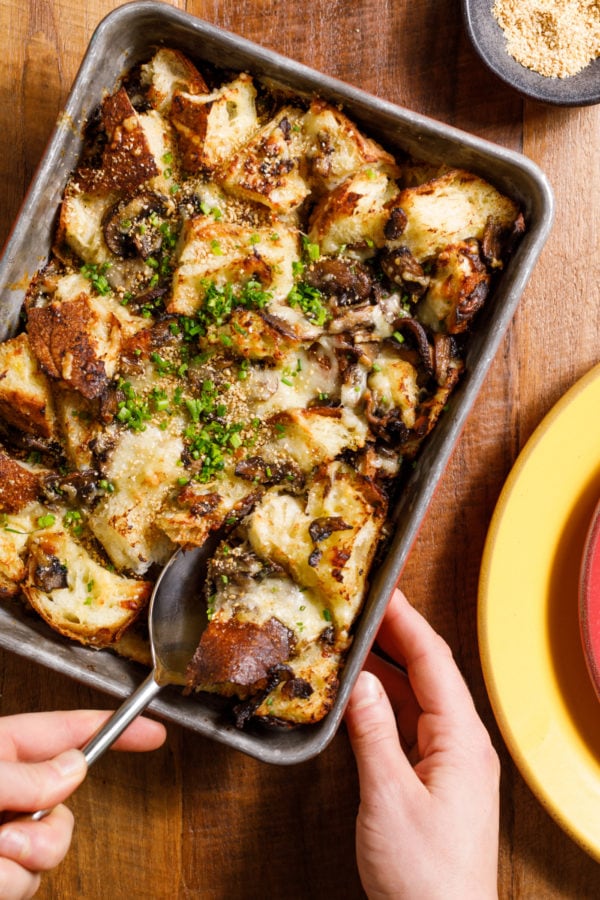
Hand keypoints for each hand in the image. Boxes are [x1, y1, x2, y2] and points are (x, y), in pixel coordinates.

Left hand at [0, 709, 165, 899]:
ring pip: (50, 851)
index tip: (153, 733)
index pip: (69, 731)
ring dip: (21, 863)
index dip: (115, 728)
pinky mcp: (1, 872)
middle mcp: (9, 793)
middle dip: (47, 834)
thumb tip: (75, 769)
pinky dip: (5, 885)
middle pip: (65, 806)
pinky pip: (26, 883)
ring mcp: (6, 834)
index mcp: (1, 751)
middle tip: (9, 837)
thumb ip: (26, 777)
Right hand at [345, 589, 498, 899]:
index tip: (383, 592)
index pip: (433, 661)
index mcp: (461, 739)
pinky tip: (360, 695)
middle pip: (428, 673)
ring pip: (416, 698)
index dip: (407, 622)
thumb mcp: (388, 796)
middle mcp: (461, 743)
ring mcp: (448, 761)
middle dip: (396, 638)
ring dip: (387, 670)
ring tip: (354, 642)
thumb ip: (372, 733)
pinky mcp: (433, 779)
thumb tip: (359, 682)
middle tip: (361, 609)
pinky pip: (409, 726)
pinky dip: (384, 704)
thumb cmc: (425, 875)